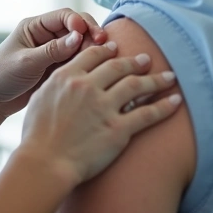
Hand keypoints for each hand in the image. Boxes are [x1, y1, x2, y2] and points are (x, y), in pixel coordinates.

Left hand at [0, 8, 108, 117]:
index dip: (80, 23)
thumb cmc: (1, 77)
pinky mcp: (57, 68)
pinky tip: (96, 69)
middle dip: (91, 35)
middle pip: (76, 28)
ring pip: (80, 45)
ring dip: (91, 49)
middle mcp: (45, 36)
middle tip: (104, 47)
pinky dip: (87, 63)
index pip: (64, 16)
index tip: (90, 35)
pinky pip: (77, 61)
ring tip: (102, 59)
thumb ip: (53, 50)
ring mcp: (52, 52)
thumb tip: (80, 36)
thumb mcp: (27, 62)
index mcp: (34, 27)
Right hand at [17, 42, 181, 184]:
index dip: (108, 50)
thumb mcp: (40, 99)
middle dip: (135, 61)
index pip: (93, 55)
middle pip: (118, 66)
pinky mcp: (118, 129)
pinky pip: (147, 114)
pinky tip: (175, 100)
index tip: (116, 50)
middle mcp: (88, 87)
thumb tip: (65, 80)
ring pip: (137, 86)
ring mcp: (104, 107)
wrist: (45, 163)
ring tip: (168, 76)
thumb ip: (56, 84)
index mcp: (67, 77)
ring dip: (155, 79)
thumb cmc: (36, 136)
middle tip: (147, 59)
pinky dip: (164, 106)